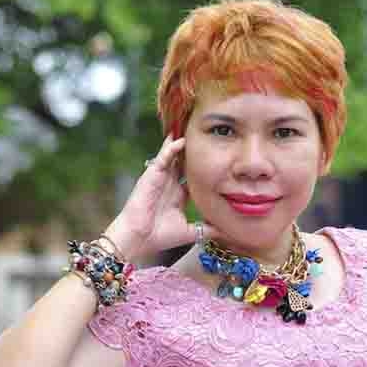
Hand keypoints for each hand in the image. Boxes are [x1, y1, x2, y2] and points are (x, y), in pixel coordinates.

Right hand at [104, 134, 220, 259]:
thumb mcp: (190, 231)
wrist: (141, 238)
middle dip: (193, 151)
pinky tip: (180, 140)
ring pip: (172, 156)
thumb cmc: (161, 236)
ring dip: (181, 144)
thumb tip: (226, 231)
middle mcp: (170, 184)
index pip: (193, 177)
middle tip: (206, 136)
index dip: (203, 168)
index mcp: (178, 195)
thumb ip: (207, 229)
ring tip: (192, 129)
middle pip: (183, 162)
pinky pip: (163, 158)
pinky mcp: (151, 175)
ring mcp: (160, 178)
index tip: (218, 159)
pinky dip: (171, 149)